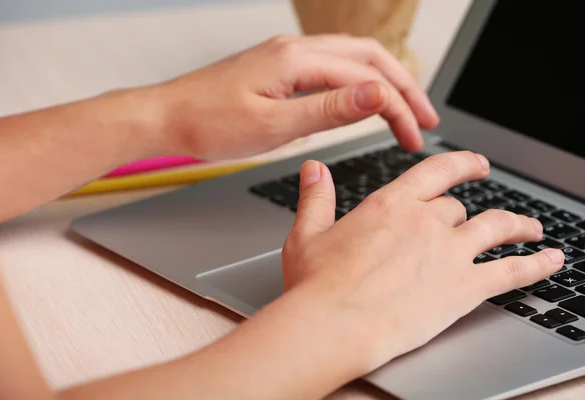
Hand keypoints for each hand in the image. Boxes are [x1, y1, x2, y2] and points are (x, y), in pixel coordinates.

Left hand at [151, 34, 438, 159]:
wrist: (167, 118)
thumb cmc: (209, 124)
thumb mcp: (273, 125)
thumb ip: (328, 110)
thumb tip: (375, 94)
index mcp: (295, 59)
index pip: (366, 78)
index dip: (399, 107)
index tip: (415, 137)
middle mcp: (294, 49)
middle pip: (367, 56)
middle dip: (404, 85)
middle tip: (426, 118)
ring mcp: (286, 55)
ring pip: (350, 58)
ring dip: (383, 81)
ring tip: (405, 108)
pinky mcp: (278, 68)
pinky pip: (329, 67)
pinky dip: (356, 82)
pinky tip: (362, 100)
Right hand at [282, 151, 563, 373]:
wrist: (334, 323)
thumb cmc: (317, 284)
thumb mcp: (308, 234)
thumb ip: (316, 197)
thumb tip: (314, 169)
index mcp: (391, 204)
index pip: (437, 171)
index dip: (462, 164)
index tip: (475, 164)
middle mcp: (426, 221)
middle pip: (460, 208)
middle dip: (469, 214)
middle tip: (481, 219)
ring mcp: (450, 252)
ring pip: (496, 227)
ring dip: (518, 225)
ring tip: (532, 228)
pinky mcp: (465, 287)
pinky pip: (512, 270)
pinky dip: (536, 264)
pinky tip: (550, 260)